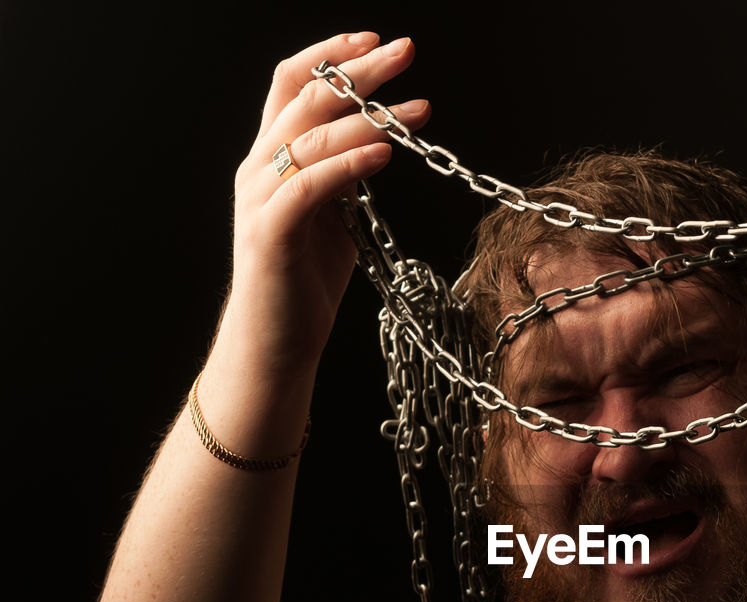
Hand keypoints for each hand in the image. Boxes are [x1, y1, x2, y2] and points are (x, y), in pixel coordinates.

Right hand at [217, 32, 428, 375]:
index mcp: (272, 159)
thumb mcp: (331, 216)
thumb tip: (375, 140)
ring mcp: (260, 199)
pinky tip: (385, 152)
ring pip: (311, 136)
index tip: (377, 40)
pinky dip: (349, 163)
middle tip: (407, 52)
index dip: (331, 53)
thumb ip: (342, 176)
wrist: (276, 344)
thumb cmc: (304, 283)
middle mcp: (258, 169)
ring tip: (416, 110)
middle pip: (305, 96)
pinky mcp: (271, 232)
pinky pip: (311, 185)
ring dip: (368, 117)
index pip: (293, 84)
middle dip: (359, 70)